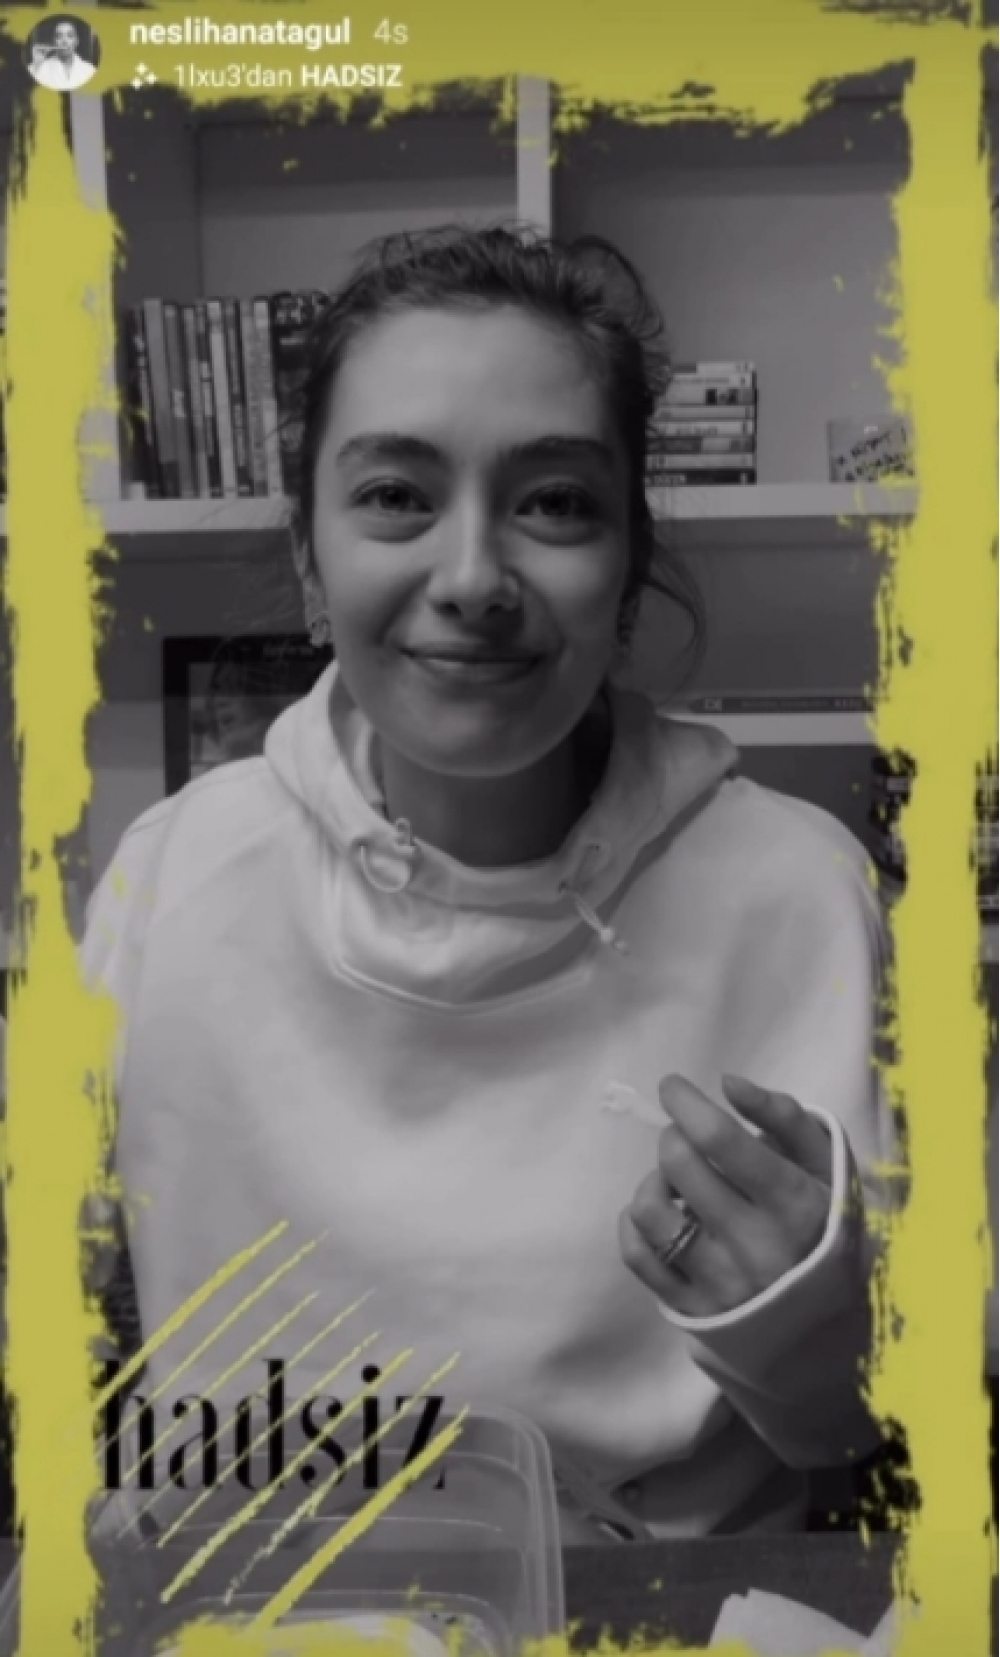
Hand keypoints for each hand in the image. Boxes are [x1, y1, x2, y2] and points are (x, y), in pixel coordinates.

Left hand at [619, 1074, 833, 1317]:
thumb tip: (727, 1082)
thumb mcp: (824, 1163)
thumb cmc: (826, 1222)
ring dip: (655, 1180)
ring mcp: (721, 1283)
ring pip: (649, 1209)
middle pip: (679, 1164)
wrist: (835, 1319)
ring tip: (676, 1182)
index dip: (686, 1102)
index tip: (672, 1087)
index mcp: (794, 1204)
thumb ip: (782, 1115)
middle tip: (688, 1140)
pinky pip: (637, 1255)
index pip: (720, 1139)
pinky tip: (663, 1213)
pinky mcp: (693, 1310)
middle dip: (675, 1135)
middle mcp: (755, 1246)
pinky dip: (635, 1223)